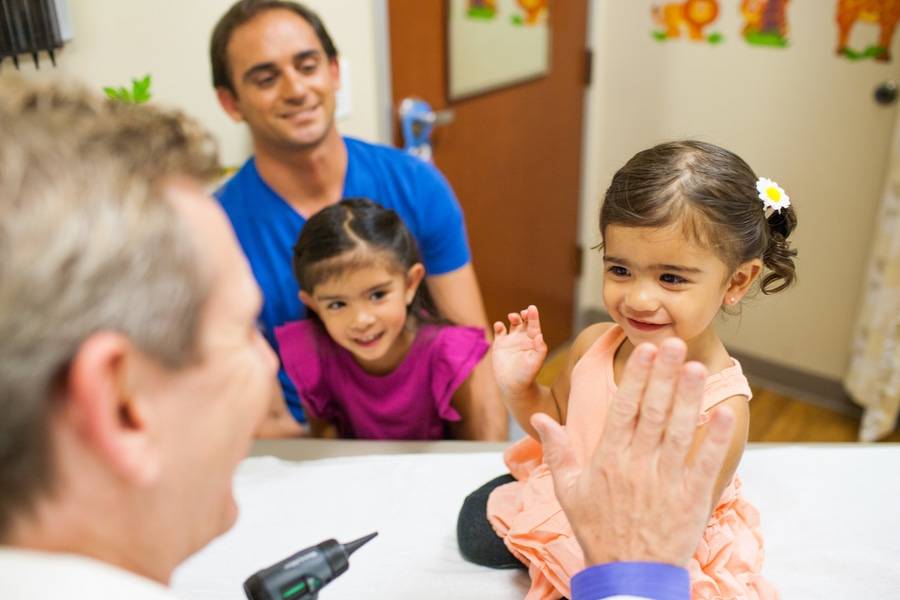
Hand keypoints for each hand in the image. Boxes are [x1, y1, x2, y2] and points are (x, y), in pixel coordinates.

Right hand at [491, 305, 547, 394]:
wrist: (513, 385)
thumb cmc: (527, 375)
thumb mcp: (535, 363)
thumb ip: (540, 349)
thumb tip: (540, 335)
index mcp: (534, 341)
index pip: (534, 326)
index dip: (533, 316)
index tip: (531, 308)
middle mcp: (523, 338)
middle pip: (524, 321)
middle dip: (524, 315)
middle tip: (524, 313)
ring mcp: (511, 340)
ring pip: (513, 323)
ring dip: (513, 317)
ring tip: (513, 317)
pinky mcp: (500, 344)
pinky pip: (499, 331)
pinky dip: (499, 326)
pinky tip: (499, 326)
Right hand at [531, 338, 734, 566]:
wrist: (627, 577)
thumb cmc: (598, 531)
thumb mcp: (568, 491)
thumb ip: (557, 451)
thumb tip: (541, 418)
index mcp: (608, 458)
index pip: (625, 408)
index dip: (637, 377)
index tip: (646, 351)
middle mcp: (637, 464)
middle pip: (654, 410)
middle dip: (665, 374)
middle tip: (675, 343)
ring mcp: (666, 480)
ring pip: (679, 429)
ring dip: (690, 396)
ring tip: (697, 367)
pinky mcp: (691, 497)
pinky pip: (704, 462)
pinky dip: (714, 438)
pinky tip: (723, 413)